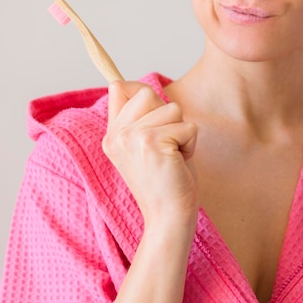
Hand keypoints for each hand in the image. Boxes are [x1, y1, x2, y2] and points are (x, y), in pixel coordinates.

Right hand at [102, 81, 198, 226]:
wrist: (168, 217)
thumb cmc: (165, 180)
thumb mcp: (146, 145)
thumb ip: (141, 117)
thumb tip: (137, 86)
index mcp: (112, 135)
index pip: (120, 88)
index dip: (141, 93)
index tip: (151, 112)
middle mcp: (117, 135)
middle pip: (149, 93)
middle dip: (168, 116)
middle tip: (165, 146)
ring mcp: (132, 138)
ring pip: (173, 108)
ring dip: (181, 132)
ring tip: (172, 157)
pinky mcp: (153, 143)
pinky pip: (188, 127)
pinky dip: (191, 144)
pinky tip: (178, 163)